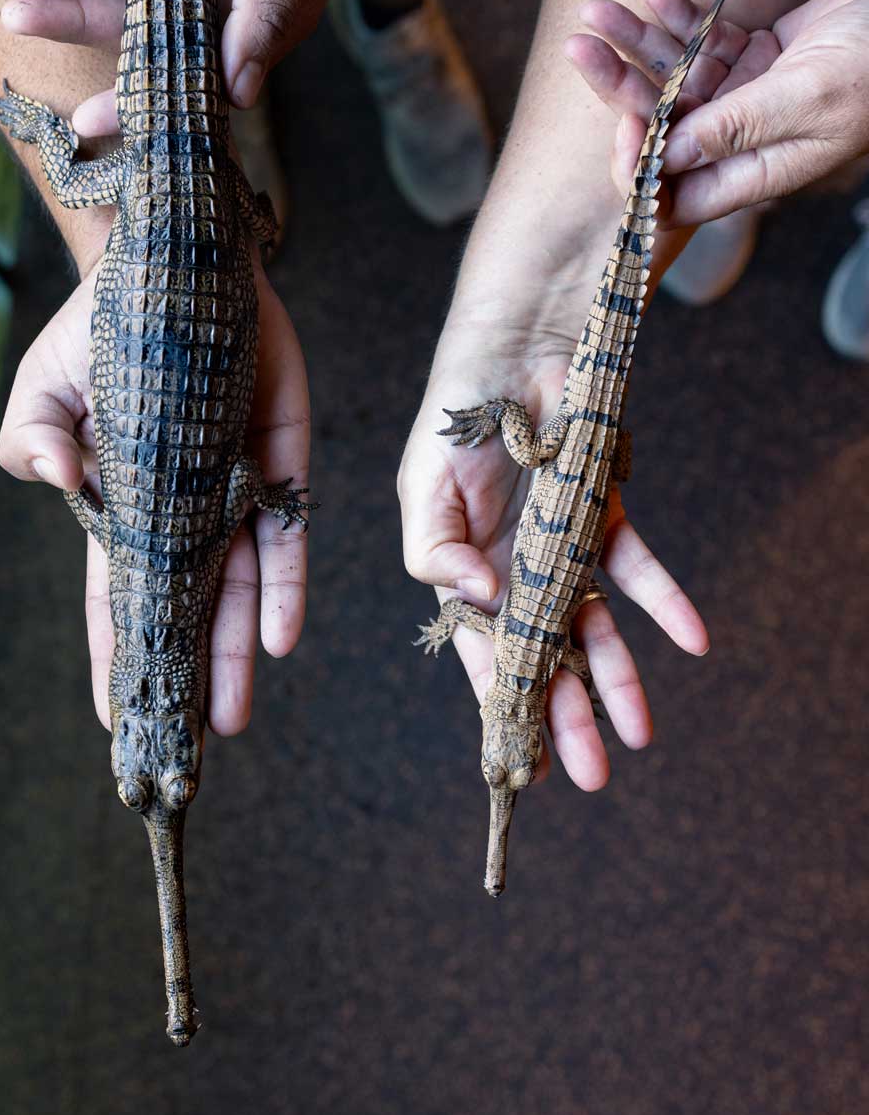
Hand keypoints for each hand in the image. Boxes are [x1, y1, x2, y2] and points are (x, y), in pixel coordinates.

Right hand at [0, 259, 311, 736]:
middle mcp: (185, 512)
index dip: (114, 658)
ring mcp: (234, 490)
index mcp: (124, 506)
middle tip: (187, 751)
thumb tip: (53, 474)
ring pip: (239, 590)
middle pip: (186, 612)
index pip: (118, 598)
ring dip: (235, 654)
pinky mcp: (281, 461)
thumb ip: (36, 436)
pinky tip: (280, 639)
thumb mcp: (47, 382)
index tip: (114, 722)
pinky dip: (284, 586)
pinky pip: (287, 534)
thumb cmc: (103, 326)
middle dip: (186, 679)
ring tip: (230, 719)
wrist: (177, 262)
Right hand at [398, 324, 708, 791]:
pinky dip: (666, 601)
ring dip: (619, 678)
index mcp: (463, 572)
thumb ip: (434, 554)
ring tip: (639, 734)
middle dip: (565, 716)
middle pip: (545, 656)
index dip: (503, 706)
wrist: (514, 340)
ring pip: (596, 626)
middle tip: (589, 774)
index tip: (521, 764)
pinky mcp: (605, 512)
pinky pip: (639, 566)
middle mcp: (515, 569)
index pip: (484, 655)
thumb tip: (482, 603)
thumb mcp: (421, 489)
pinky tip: (693, 639)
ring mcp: (563, 544)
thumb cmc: (455, 415)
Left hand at [565, 0, 868, 225]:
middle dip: (621, 89)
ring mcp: (745, 100)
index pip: (676, 192)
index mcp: (754, 173)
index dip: (641, 164)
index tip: (622, 124)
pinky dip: (678, 21)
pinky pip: (703, 45)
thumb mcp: (807, 98)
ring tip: (598, 9)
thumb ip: (737, 129)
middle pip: (662, 127)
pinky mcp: (754, 59)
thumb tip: (667, 157)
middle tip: (579, 48)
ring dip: (637, 45)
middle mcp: (741, 144)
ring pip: (675, 79)